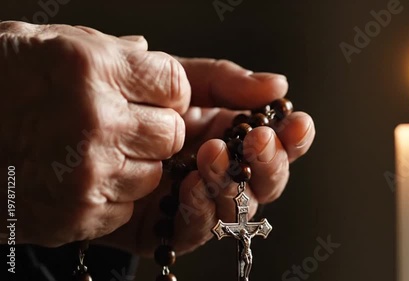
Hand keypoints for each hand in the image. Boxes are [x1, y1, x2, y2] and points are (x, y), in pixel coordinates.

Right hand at [0, 21, 189, 245]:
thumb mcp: (45, 45)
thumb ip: (105, 48)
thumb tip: (145, 50)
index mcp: (91, 70)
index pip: (175, 85)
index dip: (167, 91)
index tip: (153, 95)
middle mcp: (95, 122)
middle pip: (172, 133)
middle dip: (156, 129)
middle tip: (126, 125)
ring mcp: (87, 173)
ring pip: (154, 174)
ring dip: (135, 164)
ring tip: (96, 151)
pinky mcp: (77, 214)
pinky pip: (127, 206)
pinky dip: (112, 195)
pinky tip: (79, 177)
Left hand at [98, 58, 314, 255]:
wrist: (85, 129)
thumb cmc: (139, 103)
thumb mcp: (183, 82)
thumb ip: (228, 83)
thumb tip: (277, 84)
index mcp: (235, 138)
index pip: (278, 144)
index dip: (293, 138)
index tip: (297, 123)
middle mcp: (226, 174)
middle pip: (266, 181)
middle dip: (269, 163)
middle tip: (259, 140)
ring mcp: (202, 203)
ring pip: (237, 208)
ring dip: (231, 183)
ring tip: (212, 155)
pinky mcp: (173, 229)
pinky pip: (198, 228)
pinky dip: (200, 209)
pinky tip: (191, 185)